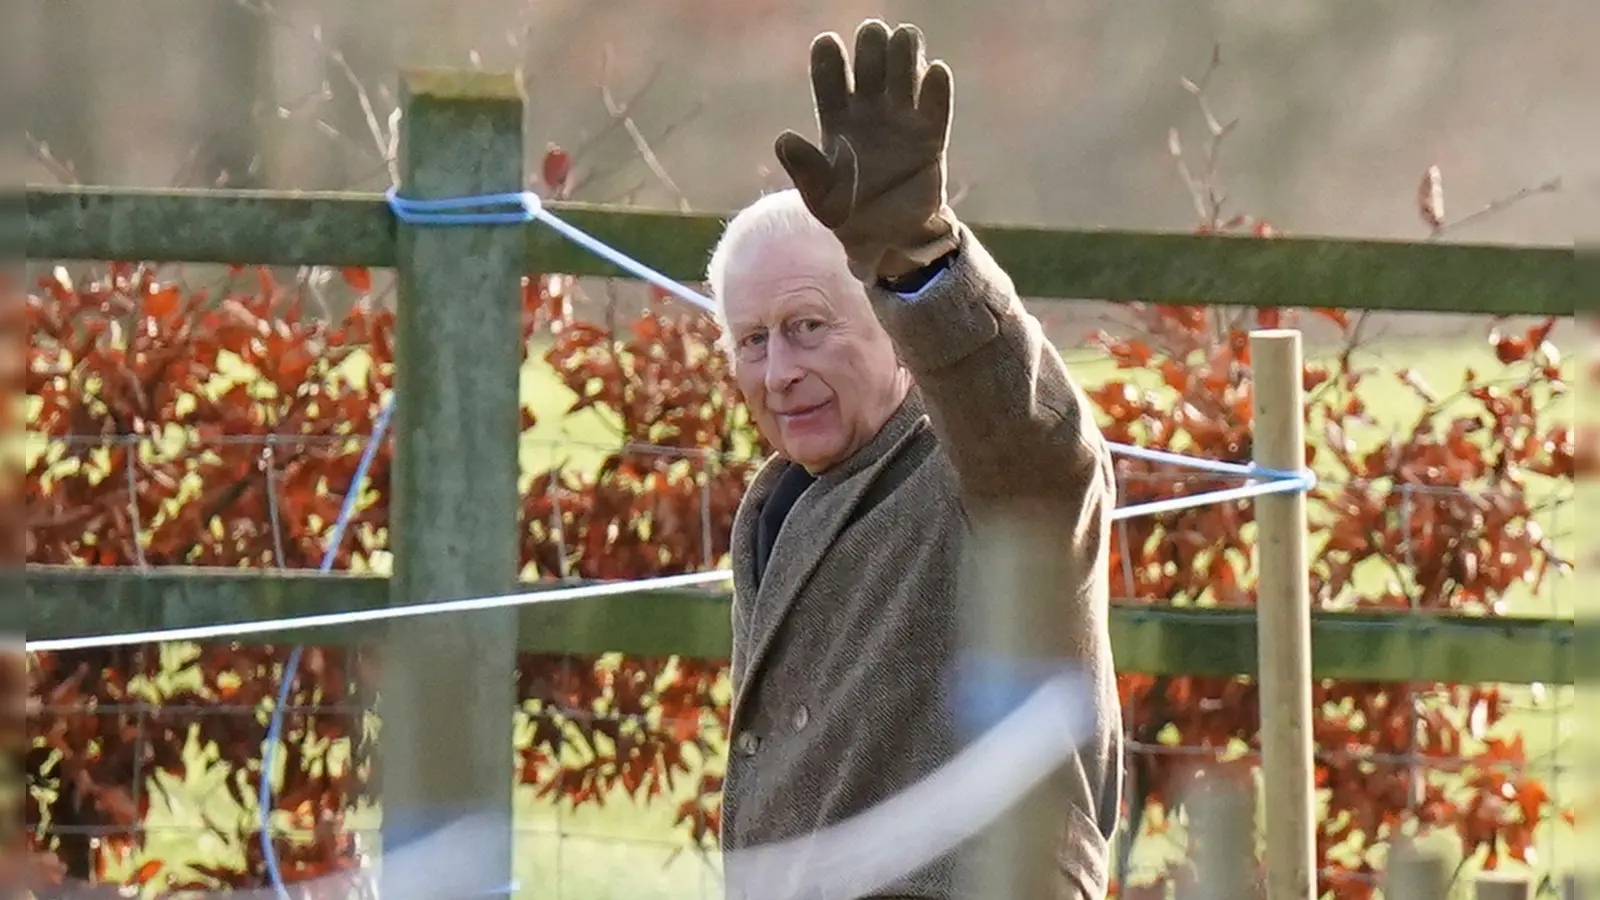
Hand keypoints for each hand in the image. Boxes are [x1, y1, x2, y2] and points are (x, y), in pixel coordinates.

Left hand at [774, 20, 959, 281]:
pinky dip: (937, 87)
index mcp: (836, 118)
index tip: (828, 43)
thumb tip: (784, 139)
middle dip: (872, 45)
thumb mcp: (820, 198)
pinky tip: (935, 73)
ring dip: (905, 53)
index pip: (830, 76)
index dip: (828, 57)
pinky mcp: (931, 136)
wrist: (888, 240)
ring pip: (905, 71)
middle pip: (871, 61)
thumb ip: (804, 169)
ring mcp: (902, 120)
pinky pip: (936, 105)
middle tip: (873, 37)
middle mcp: (870, 110)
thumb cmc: (847, 215)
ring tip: (903, 44)